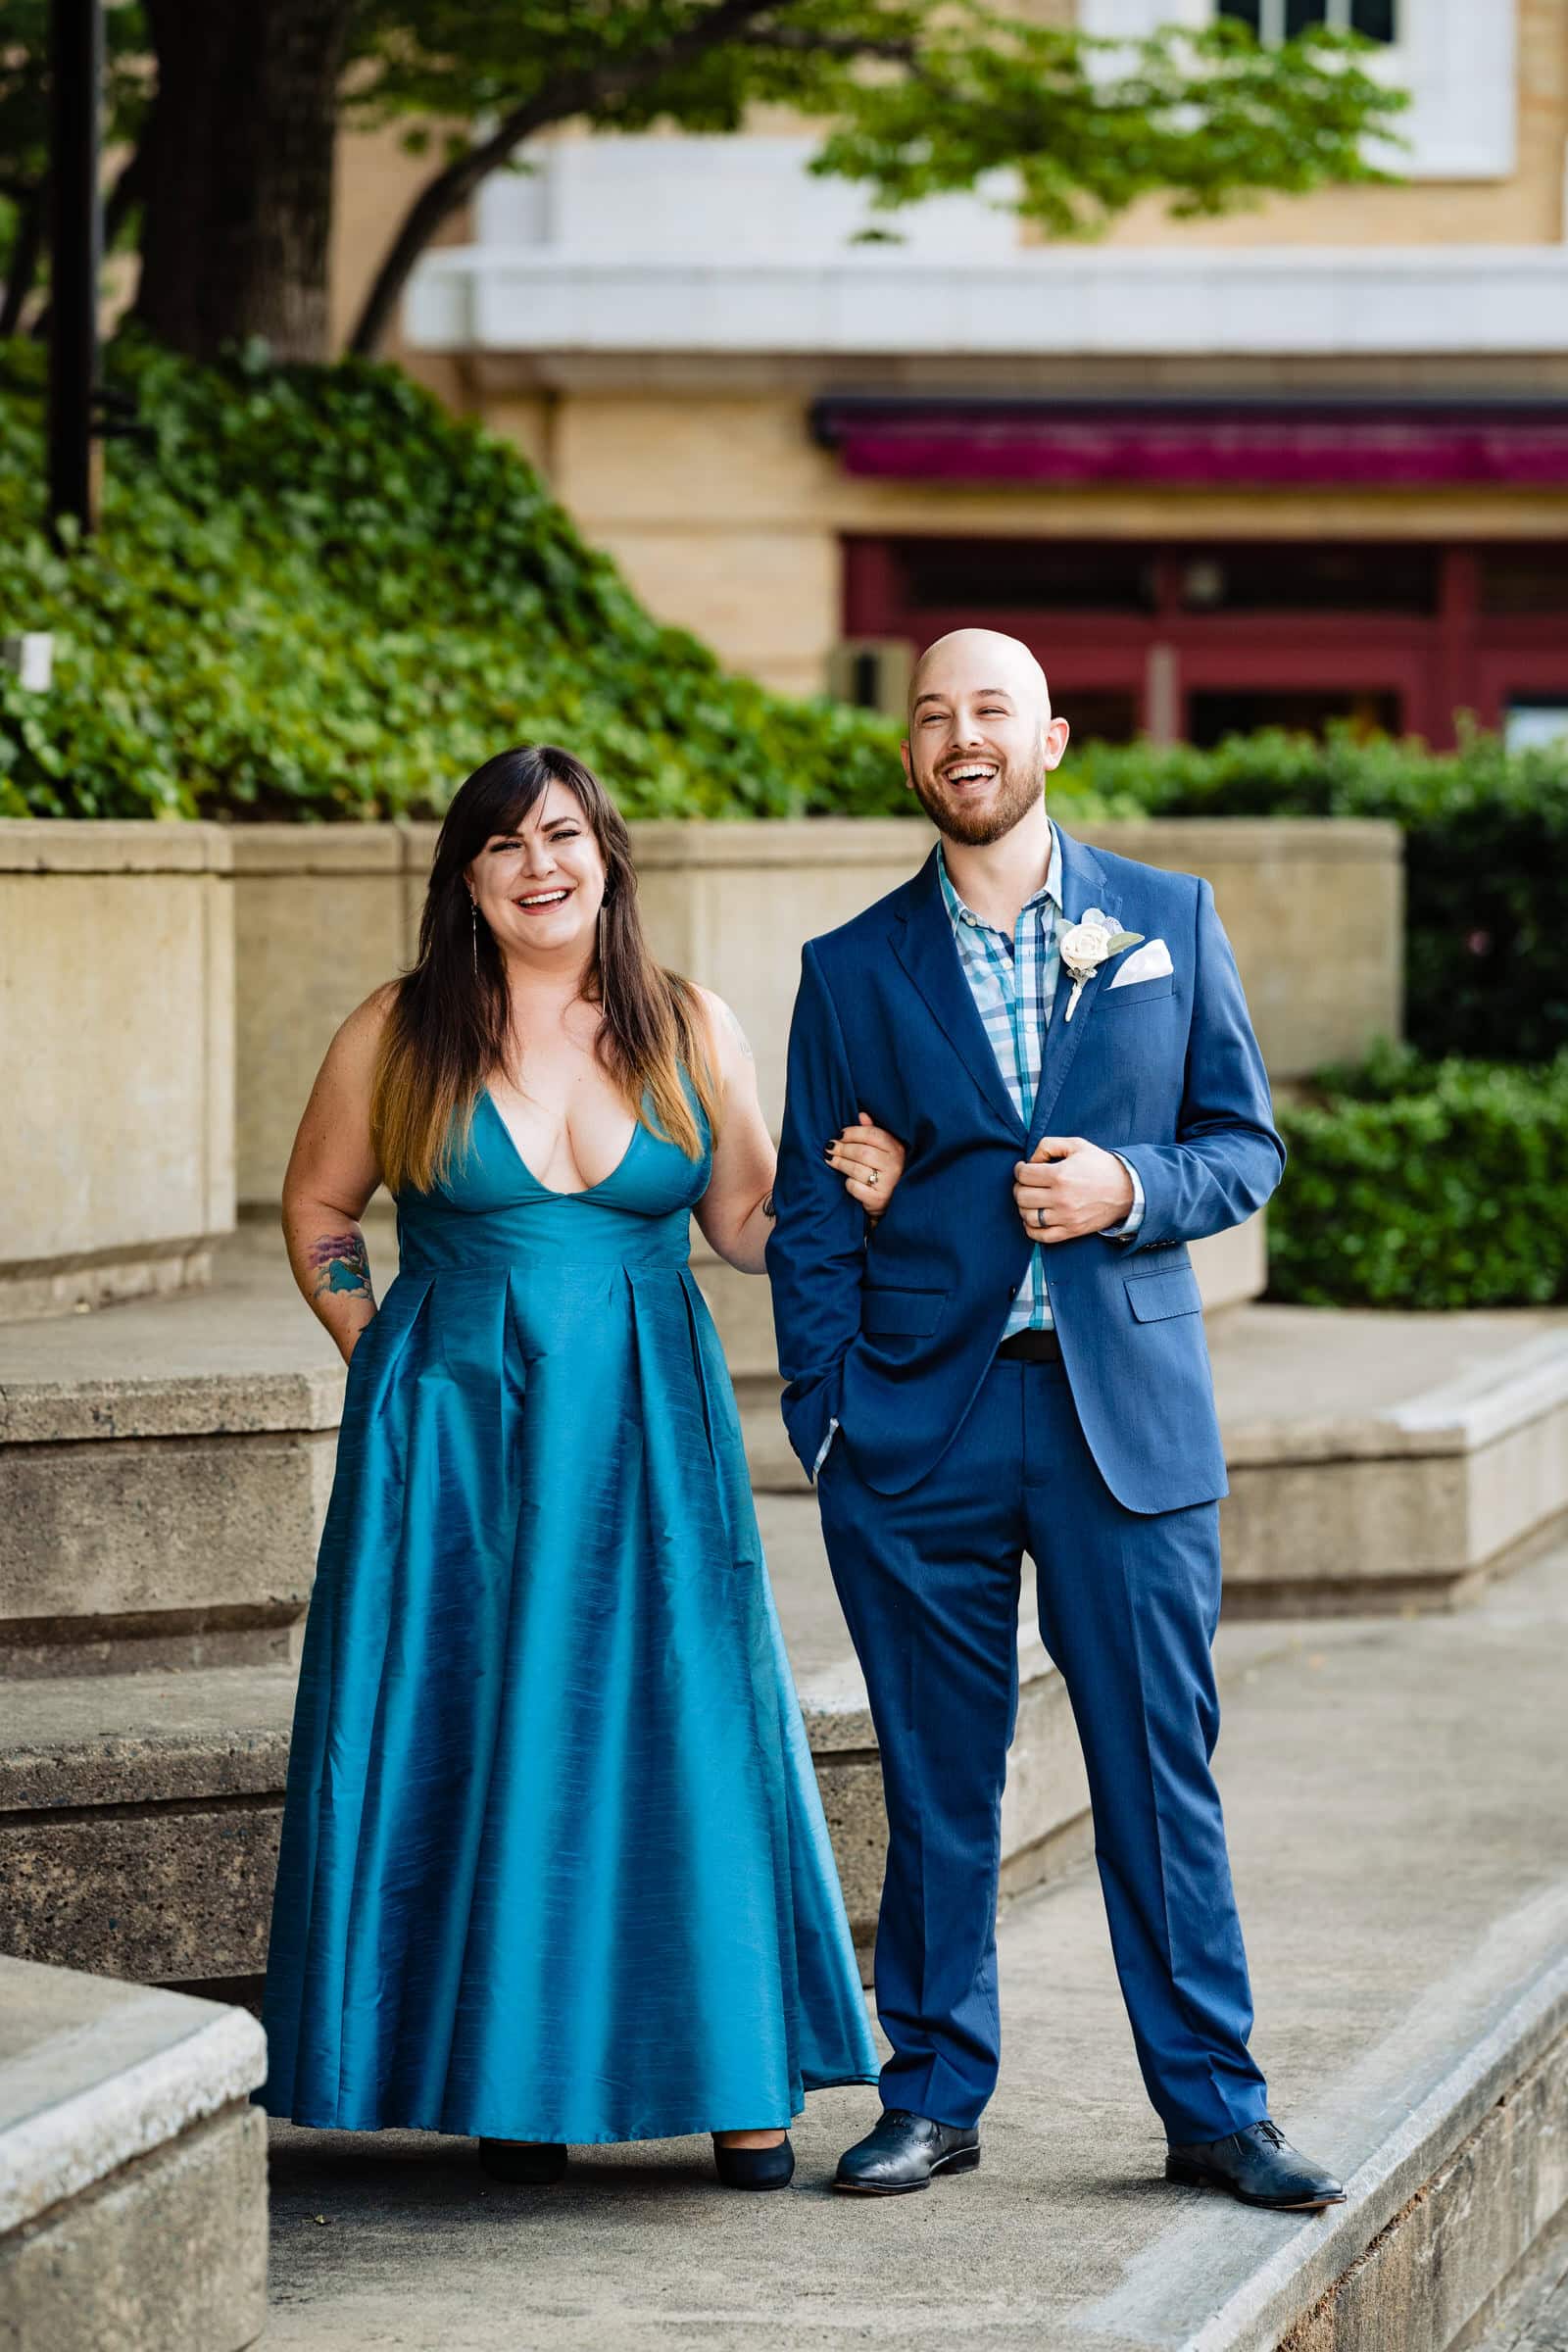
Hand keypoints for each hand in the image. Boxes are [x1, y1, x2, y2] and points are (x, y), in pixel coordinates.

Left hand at [826, 1111, 906, 1218]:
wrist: (895, 1201)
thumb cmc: (884, 1170)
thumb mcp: (884, 1150)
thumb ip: (873, 1132)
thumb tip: (861, 1114)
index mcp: (897, 1149)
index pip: (873, 1134)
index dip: (853, 1132)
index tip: (840, 1135)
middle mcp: (895, 1165)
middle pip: (862, 1152)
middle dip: (842, 1148)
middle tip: (830, 1147)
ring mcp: (888, 1183)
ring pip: (856, 1169)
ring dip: (840, 1163)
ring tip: (830, 1160)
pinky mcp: (878, 1199)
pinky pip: (855, 1187)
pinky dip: (848, 1183)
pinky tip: (846, 1180)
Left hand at [1013, 1135, 1132, 1243]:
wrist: (1127, 1190)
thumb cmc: (1100, 1166)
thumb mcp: (1077, 1145)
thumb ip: (1049, 1145)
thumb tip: (1031, 1160)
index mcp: (1060, 1175)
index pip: (1024, 1175)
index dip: (1019, 1170)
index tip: (1023, 1169)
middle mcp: (1060, 1198)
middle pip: (1022, 1196)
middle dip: (1019, 1187)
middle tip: (1026, 1183)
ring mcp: (1065, 1217)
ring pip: (1027, 1216)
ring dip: (1023, 1207)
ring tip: (1031, 1199)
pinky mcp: (1071, 1231)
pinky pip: (1040, 1236)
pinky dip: (1031, 1228)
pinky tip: (1034, 1218)